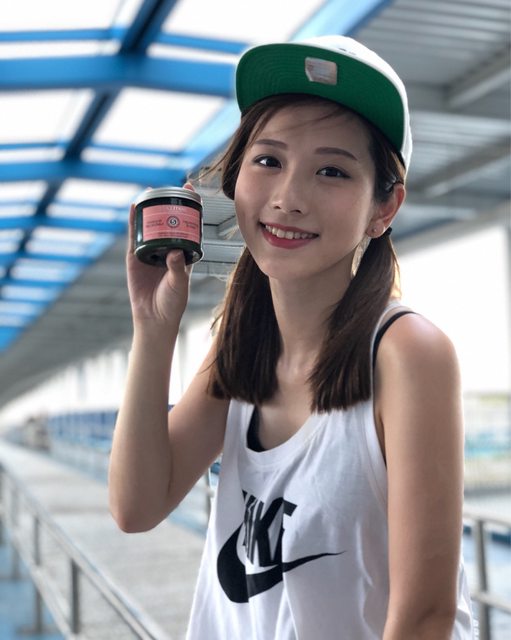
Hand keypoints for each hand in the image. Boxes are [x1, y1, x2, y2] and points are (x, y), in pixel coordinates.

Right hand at [126, 184, 194, 331]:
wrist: (154, 318)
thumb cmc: (172, 302)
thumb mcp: (179, 283)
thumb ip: (178, 267)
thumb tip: (175, 251)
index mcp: (183, 254)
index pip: (188, 226)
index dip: (190, 209)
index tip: (192, 191)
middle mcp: (167, 250)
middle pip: (169, 221)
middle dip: (170, 204)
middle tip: (173, 187)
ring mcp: (150, 252)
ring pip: (151, 225)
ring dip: (151, 208)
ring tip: (152, 191)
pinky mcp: (134, 257)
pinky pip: (134, 235)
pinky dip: (134, 221)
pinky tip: (135, 206)